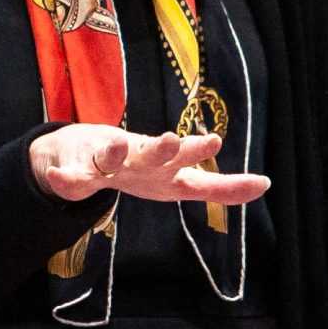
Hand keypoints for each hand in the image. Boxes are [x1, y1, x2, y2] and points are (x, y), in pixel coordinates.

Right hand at [30, 124, 271, 205]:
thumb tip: (266, 184)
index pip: (202, 180)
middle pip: (159, 155)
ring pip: (114, 155)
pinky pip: (74, 177)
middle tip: (186, 141)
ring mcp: (110, 161)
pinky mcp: (80, 167)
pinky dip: (67, 177)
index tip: (261, 183)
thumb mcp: (180, 181)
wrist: (81, 152)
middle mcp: (143, 159)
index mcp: (168, 171)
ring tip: (119, 143)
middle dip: (173, 150)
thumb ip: (219, 188)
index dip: (228, 185)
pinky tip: (61, 177)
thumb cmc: (140, 167)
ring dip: (118, 150)